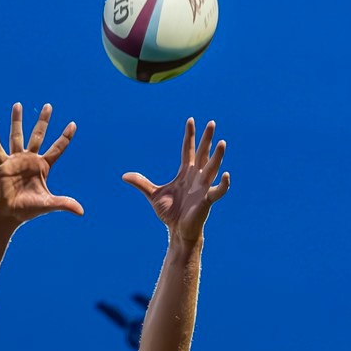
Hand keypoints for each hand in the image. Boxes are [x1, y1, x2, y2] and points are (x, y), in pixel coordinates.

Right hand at [0, 102, 82, 222]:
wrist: (9, 213)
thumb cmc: (28, 209)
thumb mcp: (48, 204)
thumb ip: (64, 204)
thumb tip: (82, 212)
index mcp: (43, 166)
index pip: (57, 148)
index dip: (65, 137)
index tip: (73, 124)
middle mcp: (30, 160)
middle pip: (38, 135)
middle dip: (43, 121)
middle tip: (48, 106)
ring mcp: (16, 160)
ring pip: (17, 136)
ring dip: (17, 121)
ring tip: (18, 105)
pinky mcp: (3, 165)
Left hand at [123, 118, 229, 243]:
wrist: (177, 230)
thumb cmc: (170, 212)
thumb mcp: (153, 195)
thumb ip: (141, 183)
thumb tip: (124, 176)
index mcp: (185, 173)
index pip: (188, 150)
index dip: (189, 136)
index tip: (190, 120)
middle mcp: (196, 176)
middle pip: (203, 154)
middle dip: (207, 139)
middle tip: (211, 122)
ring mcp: (203, 187)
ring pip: (212, 168)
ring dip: (217, 156)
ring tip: (222, 142)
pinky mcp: (207, 200)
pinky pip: (218, 191)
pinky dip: (223, 185)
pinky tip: (226, 175)